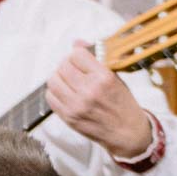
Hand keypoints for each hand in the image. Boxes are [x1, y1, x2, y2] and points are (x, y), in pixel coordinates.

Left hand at [44, 40, 152, 158]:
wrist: (126, 132)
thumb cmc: (122, 103)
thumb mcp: (115, 77)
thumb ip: (95, 60)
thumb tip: (76, 43)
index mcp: (103, 77)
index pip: (77, 54)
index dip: (77, 54)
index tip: (80, 58)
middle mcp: (88, 91)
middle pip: (63, 66)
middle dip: (66, 64)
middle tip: (73, 69)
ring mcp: (76, 105)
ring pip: (53, 80)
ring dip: (58, 77)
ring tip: (67, 80)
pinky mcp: (68, 117)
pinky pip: (50, 97)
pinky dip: (54, 92)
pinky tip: (64, 92)